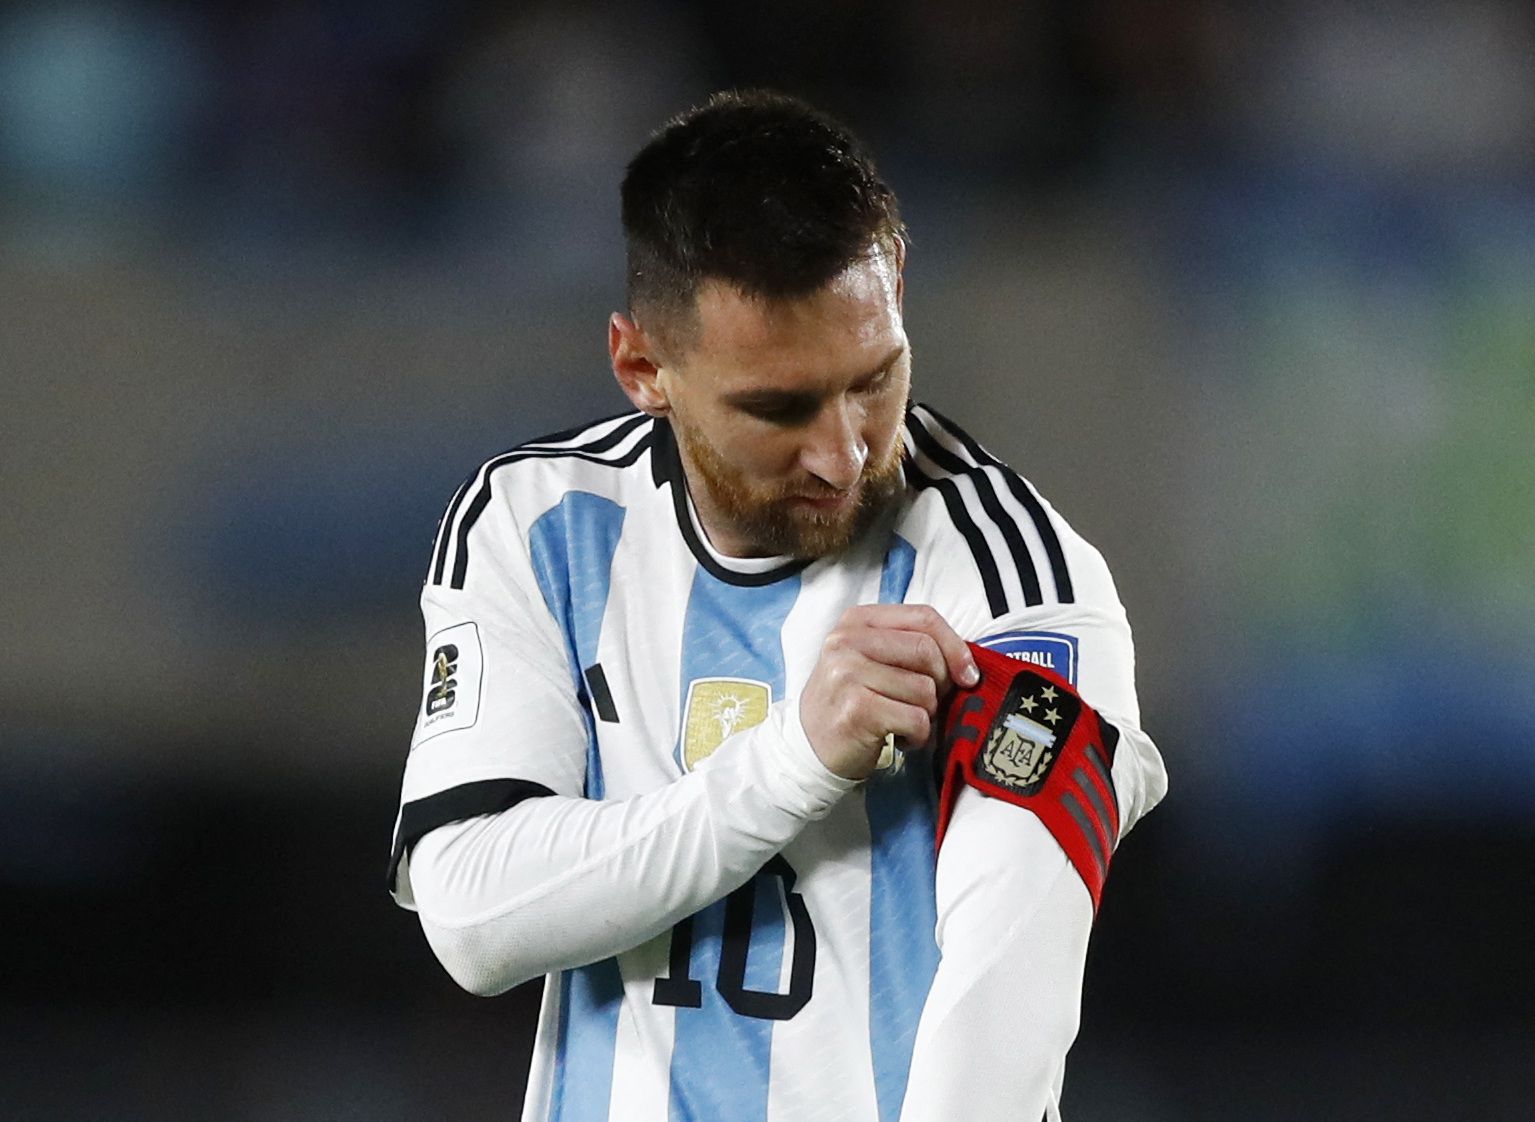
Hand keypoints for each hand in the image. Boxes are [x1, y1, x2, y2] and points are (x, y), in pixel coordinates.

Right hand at [799, 604, 979, 779]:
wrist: (810, 747)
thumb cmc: (852, 702)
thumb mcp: (871, 660)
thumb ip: (909, 648)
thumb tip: (967, 665)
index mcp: (856, 621)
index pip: (923, 617)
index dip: (955, 645)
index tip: (968, 673)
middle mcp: (847, 641)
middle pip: (926, 650)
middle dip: (941, 683)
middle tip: (927, 703)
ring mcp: (848, 674)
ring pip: (924, 689)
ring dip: (926, 715)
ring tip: (903, 722)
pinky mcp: (856, 709)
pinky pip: (916, 719)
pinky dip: (917, 735)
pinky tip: (899, 737)